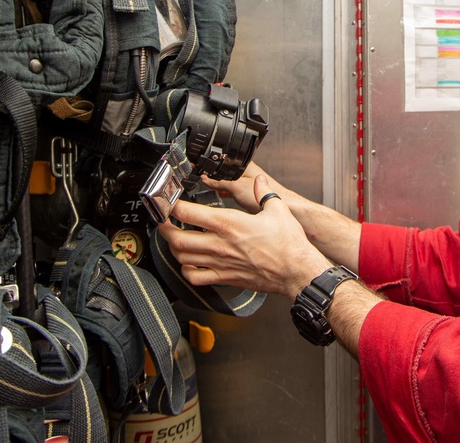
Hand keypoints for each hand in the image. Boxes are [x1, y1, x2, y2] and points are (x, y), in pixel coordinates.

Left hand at [158, 174, 331, 299]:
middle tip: (163, 220)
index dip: (172, 205)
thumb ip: (264, 192)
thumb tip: (259, 181)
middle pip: (176, 237)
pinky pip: (194, 277)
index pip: (188, 212)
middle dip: (164, 227)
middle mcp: (220, 244)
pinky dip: (186, 269)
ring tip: (174, 237)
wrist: (295, 272)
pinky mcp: (224, 278)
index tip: (170, 200)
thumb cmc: (288, 244)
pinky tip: (189, 262)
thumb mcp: (278, 210)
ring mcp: (220, 263)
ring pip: (182, 257)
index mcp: (229, 223)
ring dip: (173, 246)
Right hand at [199, 161, 292, 212]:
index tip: (195, 170)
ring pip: (226, 182)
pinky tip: (219, 198)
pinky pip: (230, 191)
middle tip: (199, 182)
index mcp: (243, 164)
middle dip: (211, 177)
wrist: (286, 208)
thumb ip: (220, 182)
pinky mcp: (246, 193)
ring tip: (209, 190)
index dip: (208, 165)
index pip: (221, 161)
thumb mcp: (237, 187)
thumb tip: (205, 178)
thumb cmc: (270, 195)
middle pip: (223, 172)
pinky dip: (223, 193)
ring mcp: (246, 182)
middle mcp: (245, 171)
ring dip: (218, 186)